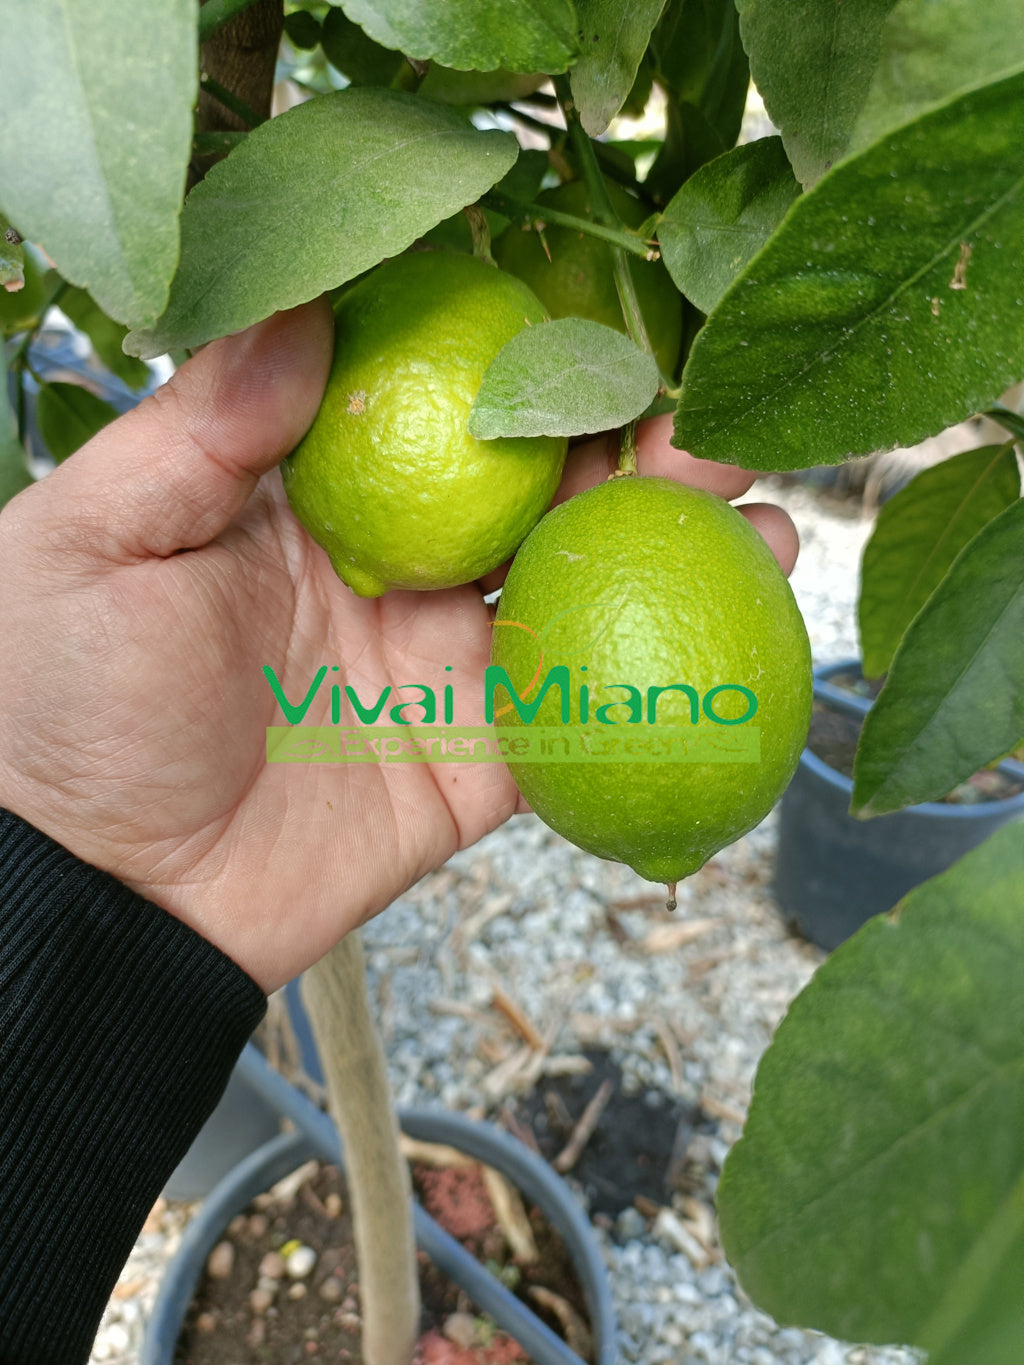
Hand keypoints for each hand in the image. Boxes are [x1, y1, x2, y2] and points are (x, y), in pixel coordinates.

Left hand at [0, 299, 797, 991]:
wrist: (97, 896)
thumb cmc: (63, 706)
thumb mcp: (99, 539)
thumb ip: (204, 425)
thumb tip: (307, 310)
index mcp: (311, 504)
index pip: (435, 412)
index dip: (518, 372)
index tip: (598, 335)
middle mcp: (393, 574)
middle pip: (533, 498)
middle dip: (627, 455)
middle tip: (706, 423)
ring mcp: (442, 671)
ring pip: (580, 597)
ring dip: (672, 552)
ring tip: (758, 512)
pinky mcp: (474, 764)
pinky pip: (580, 717)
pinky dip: (660, 677)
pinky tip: (740, 628)